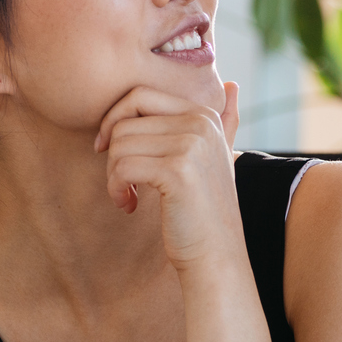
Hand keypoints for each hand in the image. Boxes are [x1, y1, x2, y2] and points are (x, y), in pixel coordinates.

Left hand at [93, 82, 245, 270]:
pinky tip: (129, 205)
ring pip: (119, 143)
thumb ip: (225, 122)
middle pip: (125, 118)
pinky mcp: (177, 171)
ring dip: (113, 175)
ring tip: (128, 196)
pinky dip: (117, 188)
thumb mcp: (217, 159)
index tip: (110, 150)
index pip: (139, 95)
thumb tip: (231, 84)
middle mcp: (201, 122)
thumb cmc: (204, 210)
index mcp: (205, 113)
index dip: (115, 121)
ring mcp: (191, 144)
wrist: (216, 256)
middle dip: (111, 148)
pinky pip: (122, 166)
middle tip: (118, 177)